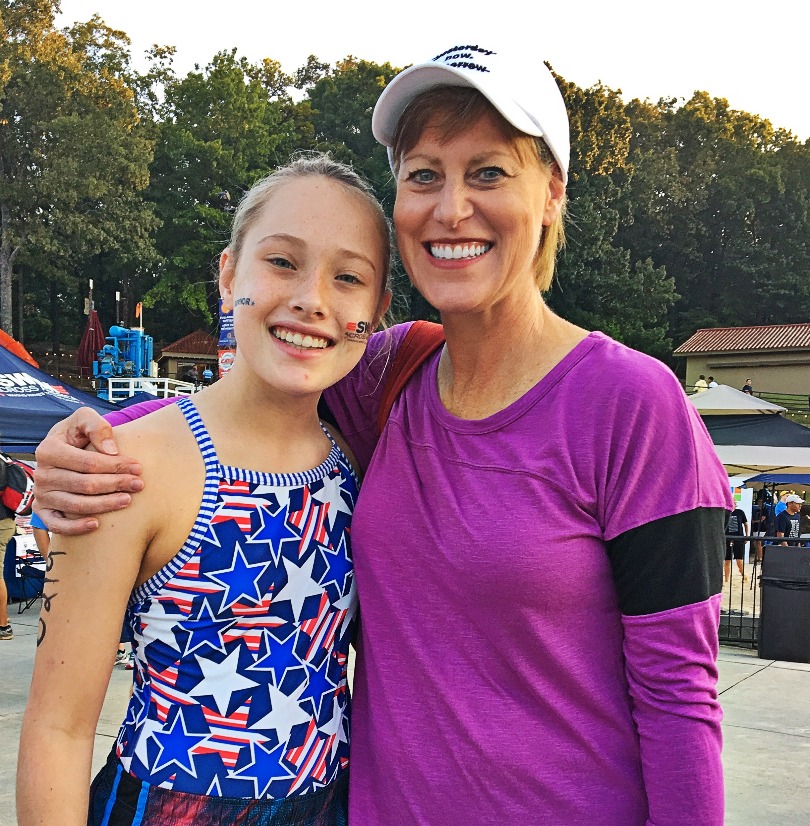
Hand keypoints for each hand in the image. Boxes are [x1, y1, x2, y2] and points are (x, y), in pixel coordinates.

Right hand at [34, 408, 143, 534]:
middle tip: (139, 484)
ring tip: (128, 500)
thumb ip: (97, 426)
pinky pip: (56, 525)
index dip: (115, 466)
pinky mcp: (42, 511)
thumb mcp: (84, 419)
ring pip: (76, 505)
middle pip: (85, 484)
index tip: (137, 467)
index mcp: (49, 450)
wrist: (61, 450)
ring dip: (105, 505)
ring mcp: (41, 495)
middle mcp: (42, 474)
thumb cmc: (77, 434)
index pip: (88, 462)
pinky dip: (75, 527)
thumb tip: (111, 450)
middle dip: (116, 484)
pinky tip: (96, 525)